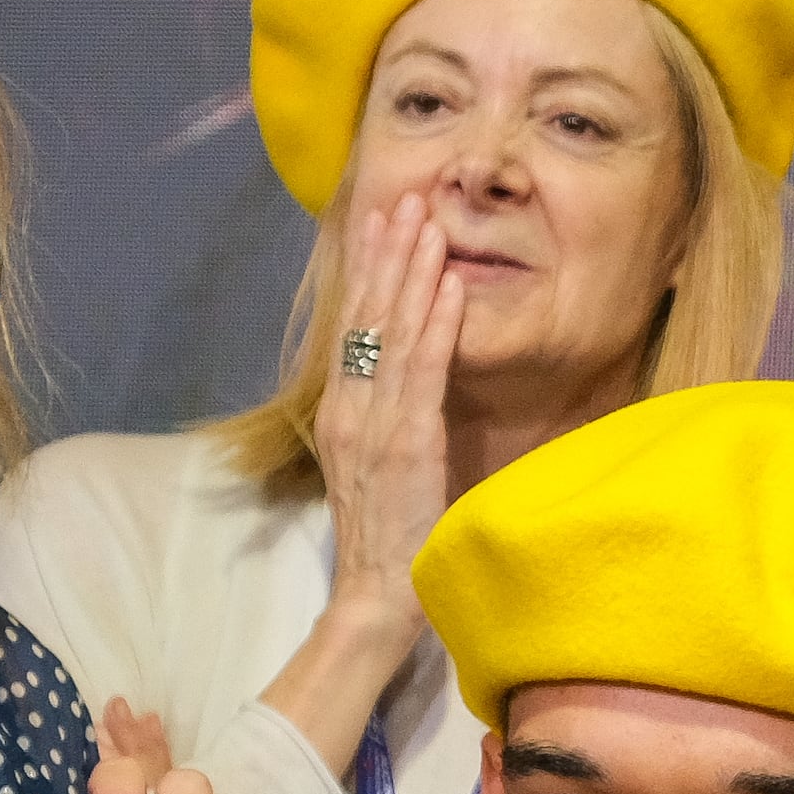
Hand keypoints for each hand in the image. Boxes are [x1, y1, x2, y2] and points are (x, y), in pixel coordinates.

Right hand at [312, 191, 471, 599]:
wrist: (376, 596)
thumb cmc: (390, 536)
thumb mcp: (382, 465)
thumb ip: (388, 420)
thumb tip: (409, 378)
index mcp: (344, 413)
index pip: (355, 327)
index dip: (368, 271)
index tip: (380, 221)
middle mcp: (352, 409)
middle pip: (368, 316)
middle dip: (388, 253)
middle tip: (405, 198)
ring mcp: (376, 424)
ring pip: (394, 332)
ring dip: (413, 272)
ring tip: (429, 221)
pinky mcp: (407, 443)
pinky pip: (423, 373)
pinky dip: (436, 325)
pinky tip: (449, 285)